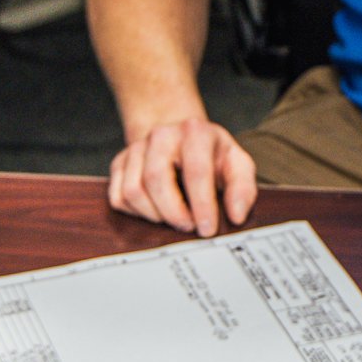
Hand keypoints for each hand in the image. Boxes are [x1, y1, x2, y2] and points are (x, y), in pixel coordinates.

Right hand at [107, 116, 256, 236]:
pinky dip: (137, 213)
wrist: (180, 137)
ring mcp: (136, 148)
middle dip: (173, 213)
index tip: (207, 229)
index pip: (195, 171)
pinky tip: (156, 211)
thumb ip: (243, 188)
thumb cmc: (211, 155)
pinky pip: (118, 197)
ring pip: (133, 191)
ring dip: (155, 215)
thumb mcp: (237, 164)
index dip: (202, 205)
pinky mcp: (119, 163)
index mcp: (194, 131)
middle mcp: (161, 135)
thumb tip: (237, 215)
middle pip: (156, 179)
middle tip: (189, 227)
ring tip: (174, 218)